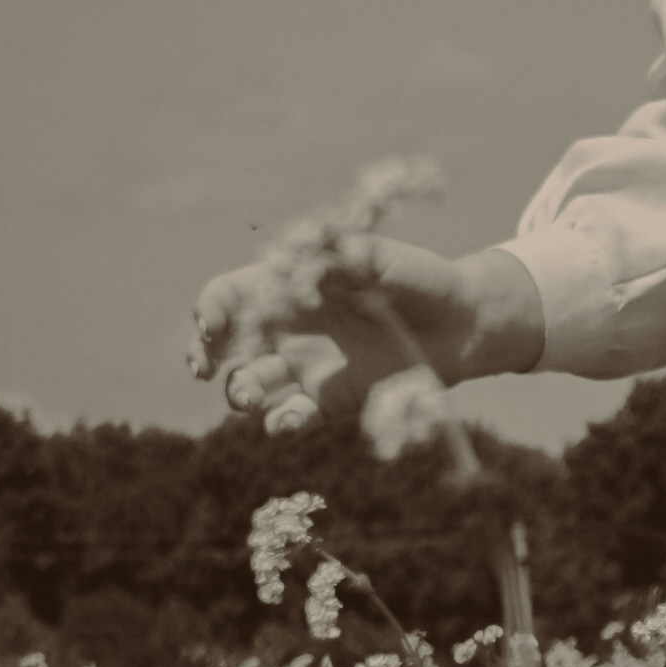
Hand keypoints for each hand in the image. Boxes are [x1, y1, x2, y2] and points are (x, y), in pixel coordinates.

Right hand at [186, 230, 543, 438]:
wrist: (462, 324)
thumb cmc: (420, 280)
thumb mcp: (386, 258)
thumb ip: (350, 254)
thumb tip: (319, 243)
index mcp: (289, 286)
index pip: (231, 295)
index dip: (210, 308)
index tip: (212, 324)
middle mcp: (288, 329)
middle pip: (224, 345)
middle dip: (203, 356)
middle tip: (204, 369)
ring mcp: (305, 368)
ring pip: (250, 386)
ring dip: (239, 393)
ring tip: (249, 396)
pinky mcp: (330, 402)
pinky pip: (292, 417)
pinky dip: (281, 423)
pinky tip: (285, 421)